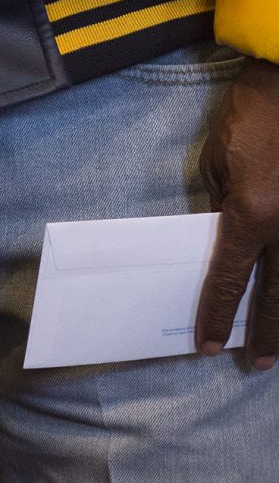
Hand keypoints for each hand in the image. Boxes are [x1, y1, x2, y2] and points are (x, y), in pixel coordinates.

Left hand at [196, 56, 278, 367]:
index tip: (210, 343)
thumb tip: (226, 242)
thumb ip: (221, 208)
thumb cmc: (246, 119)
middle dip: (265, 333)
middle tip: (257, 363)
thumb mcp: (216, 162)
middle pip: (276, 297)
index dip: (218, 314)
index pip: (229, 278)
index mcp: (250, 215)